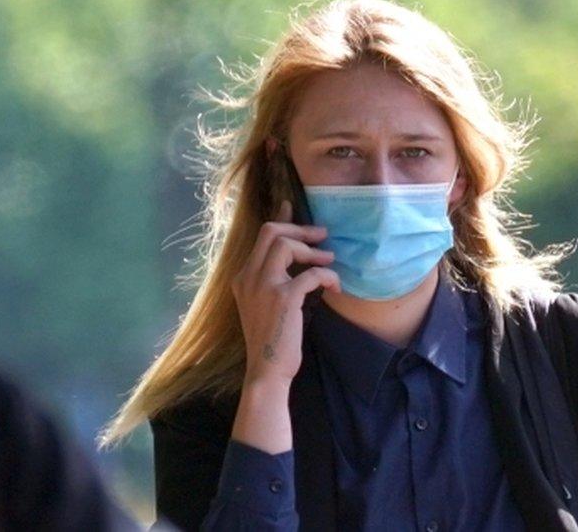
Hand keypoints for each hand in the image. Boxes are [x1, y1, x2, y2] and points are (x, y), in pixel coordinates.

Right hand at [231, 199, 341, 387]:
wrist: (266, 371)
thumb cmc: (272, 340)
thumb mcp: (266, 305)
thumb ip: (275, 280)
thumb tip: (297, 261)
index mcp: (242, 277)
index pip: (261, 237)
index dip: (280, 220)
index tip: (291, 206)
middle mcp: (248, 277)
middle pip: (271, 232)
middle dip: (300, 230)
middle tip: (322, 237)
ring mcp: (263, 287)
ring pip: (286, 245)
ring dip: (313, 251)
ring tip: (329, 262)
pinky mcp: (283, 299)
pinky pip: (310, 273)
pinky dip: (327, 276)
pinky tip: (335, 287)